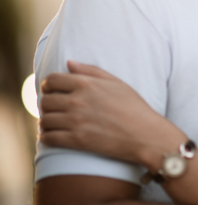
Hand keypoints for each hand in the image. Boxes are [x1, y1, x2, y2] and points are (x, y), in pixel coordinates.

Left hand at [39, 62, 183, 170]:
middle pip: (46, 101)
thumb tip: (69, 63)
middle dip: (46, 104)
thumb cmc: (133, 106)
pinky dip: (45, 137)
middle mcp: (77, 101)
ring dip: (45, 122)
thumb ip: (90, 71)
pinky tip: (51, 136)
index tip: (50, 91)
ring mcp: (76, 121)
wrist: (144, 134)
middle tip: (52, 109)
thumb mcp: (115, 82)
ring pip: (45, 120)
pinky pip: (48, 138)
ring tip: (51, 123)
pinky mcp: (76, 141)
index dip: (47, 85)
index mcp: (86, 84)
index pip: (52, 80)